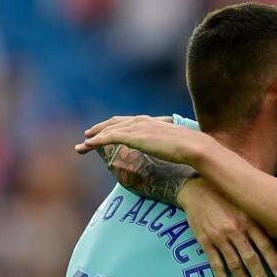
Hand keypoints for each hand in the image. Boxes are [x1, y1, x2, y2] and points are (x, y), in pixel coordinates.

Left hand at [76, 115, 201, 163]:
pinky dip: (97, 141)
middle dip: (100, 129)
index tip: (106, 132)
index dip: (116, 126)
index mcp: (154, 122)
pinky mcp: (134, 136)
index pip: (130, 121)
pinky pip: (110, 137)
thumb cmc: (192, 149)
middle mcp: (143, 122)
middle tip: (87, 135)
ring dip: (94, 137)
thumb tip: (175, 155)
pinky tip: (88, 145)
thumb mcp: (179, 146)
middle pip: (115, 123)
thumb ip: (171, 146)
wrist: (194, 147)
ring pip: (109, 130)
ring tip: (82, 144)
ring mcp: (138, 128)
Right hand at [178, 178, 276, 276]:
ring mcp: (219, 237)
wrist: (197, 190)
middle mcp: (235, 229)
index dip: (273, 260)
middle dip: (260, 276)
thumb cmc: (227, 197)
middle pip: (250, 258)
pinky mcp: (205, 241)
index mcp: (248, 219)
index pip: (265, 244)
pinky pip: (215, 263)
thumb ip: (259, 219)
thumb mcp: (245, 203)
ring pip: (234, 264)